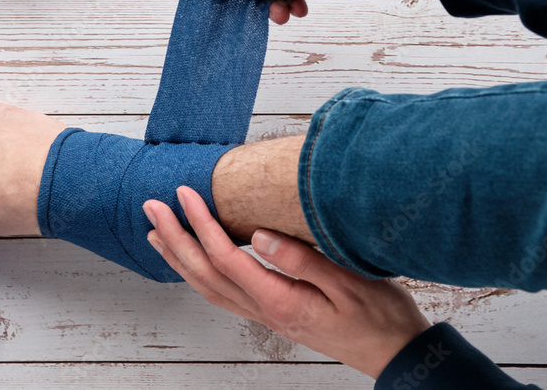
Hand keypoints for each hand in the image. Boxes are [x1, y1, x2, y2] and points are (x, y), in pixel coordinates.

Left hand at [143, 186, 430, 378]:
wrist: (394, 352)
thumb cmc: (378, 316)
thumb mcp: (349, 282)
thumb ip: (302, 259)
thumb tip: (258, 236)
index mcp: (281, 300)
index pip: (227, 257)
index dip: (201, 224)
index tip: (185, 194)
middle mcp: (265, 311)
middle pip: (206, 273)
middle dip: (175, 237)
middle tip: (152, 207)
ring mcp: (265, 315)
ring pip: (208, 287)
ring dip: (179, 258)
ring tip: (156, 232)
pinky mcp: (271, 313)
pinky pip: (222, 293)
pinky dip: (198, 274)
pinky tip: (192, 261)